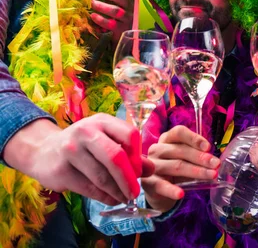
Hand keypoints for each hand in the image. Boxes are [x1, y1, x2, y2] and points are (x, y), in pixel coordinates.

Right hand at [3, 115, 148, 205]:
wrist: (42, 150)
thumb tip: (151, 169)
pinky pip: (89, 188)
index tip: (140, 170)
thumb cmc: (84, 146)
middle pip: (116, 156)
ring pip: (102, 176)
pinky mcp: (61, 170)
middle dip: (129, 178)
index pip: (130, 135)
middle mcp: (86, 132)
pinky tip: (111, 199)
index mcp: (102, 121)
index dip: (138, 155)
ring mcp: (71, 150)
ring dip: (117, 191)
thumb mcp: (106, 141)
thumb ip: (130, 154)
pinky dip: (104, 197)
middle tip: (135, 192)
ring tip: (124, 198)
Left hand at [91, 0, 133, 45]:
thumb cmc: (116, 12)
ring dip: (100, 6)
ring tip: (91, 4)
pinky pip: (110, 23)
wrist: (123, 32)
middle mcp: (130, 5)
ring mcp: (127, 17)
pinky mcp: (121, 28)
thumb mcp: (114, 1)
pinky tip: (93, 16)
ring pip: (114, 10)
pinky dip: (100, 19)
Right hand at [142, 126, 220, 212]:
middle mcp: (157, 149)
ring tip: (211, 175)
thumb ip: (197, 155)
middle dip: (201, 157)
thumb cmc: (175, 167)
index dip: (194, 138)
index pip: (179, 133)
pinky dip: (172, 190)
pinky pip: (161, 186)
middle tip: (216, 164)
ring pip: (176, 166)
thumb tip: (214, 161)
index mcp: (167, 139)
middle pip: (181, 150)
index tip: (208, 147)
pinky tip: (181, 194)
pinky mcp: (148, 183)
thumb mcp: (186, 158)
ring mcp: (151, 166)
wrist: (157, 188)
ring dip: (196, 171)